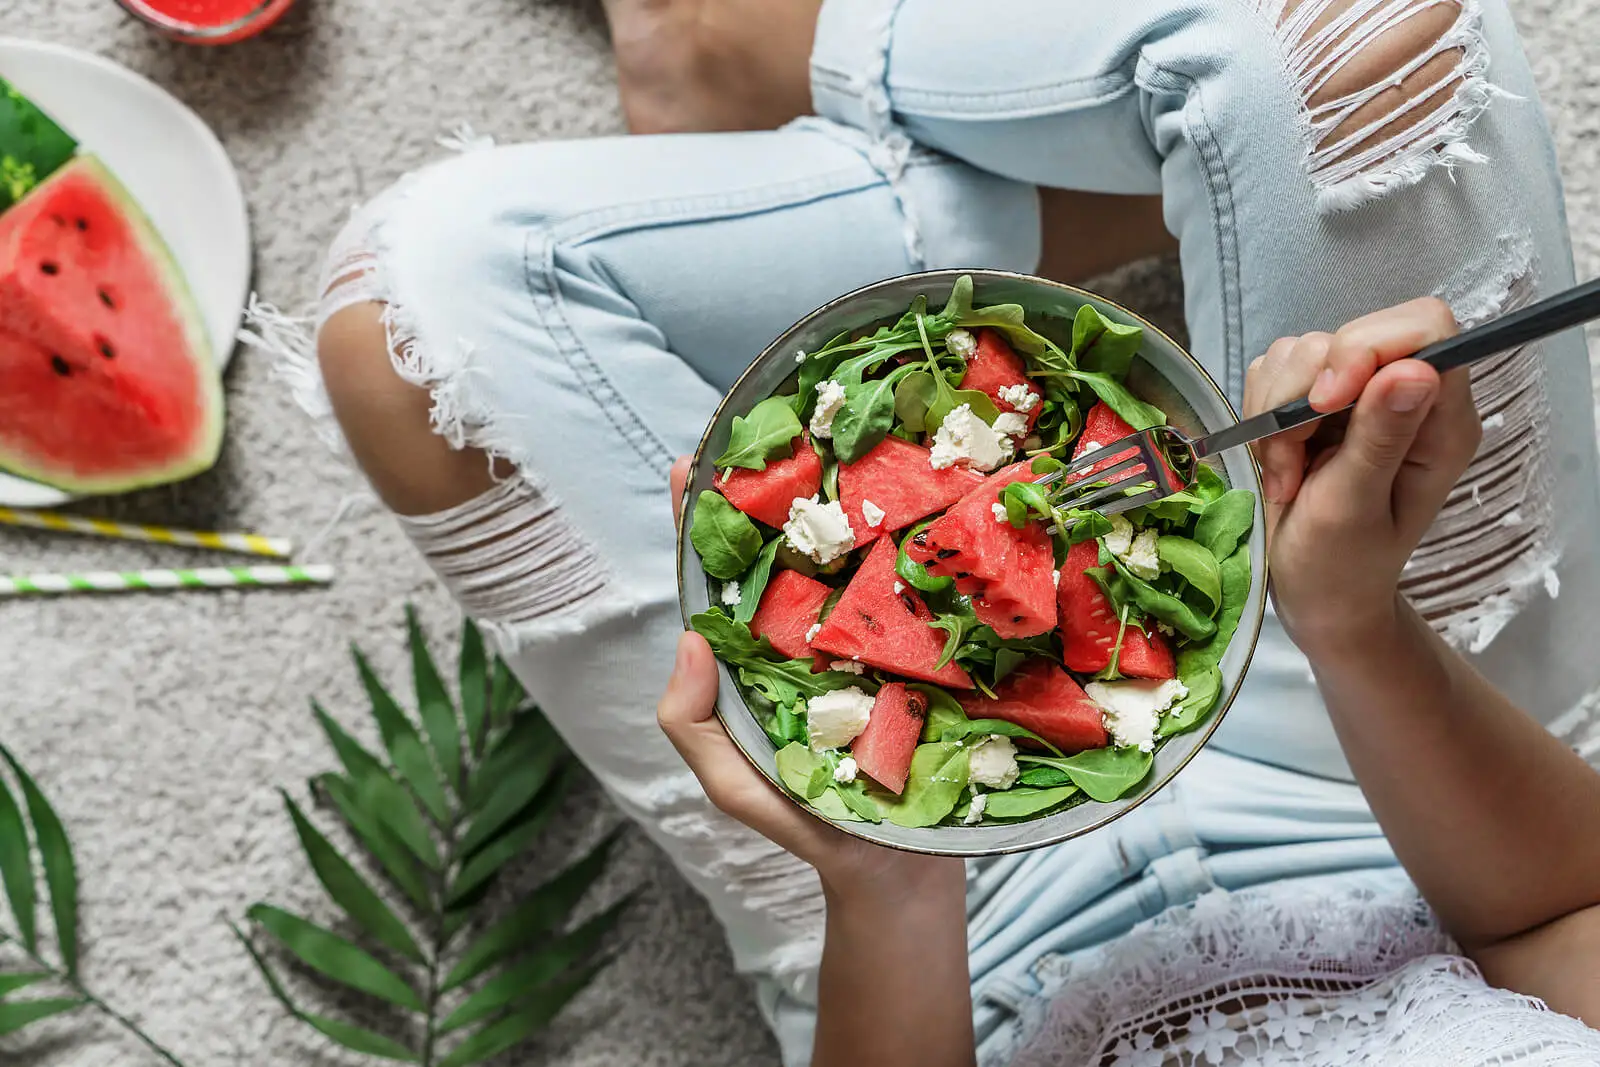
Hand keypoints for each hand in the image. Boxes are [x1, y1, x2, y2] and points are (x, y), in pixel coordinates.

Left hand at [661, 459, 960, 901]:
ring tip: (849, 445)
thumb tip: (687, 640)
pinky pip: (920, 601)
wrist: (901, 877)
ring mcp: (875, 640)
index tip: (686, 464)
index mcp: (764, 657)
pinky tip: (929, 513)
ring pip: (858, 563)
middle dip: (784, 490)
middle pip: (793, 553)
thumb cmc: (812, 828)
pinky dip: (923, 558)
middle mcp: (816, 635)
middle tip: (781, 425)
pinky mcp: (928, 656)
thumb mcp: (733, 785)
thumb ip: (693, 724)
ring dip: (856, 507)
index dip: (699, 524)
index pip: (722, 581)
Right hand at [1245, 298, 1481, 660]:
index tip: (1327, 398)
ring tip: (1288, 473)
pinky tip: (1277, 464)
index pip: (1425, 328)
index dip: (1369, 346)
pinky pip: (1273, 372)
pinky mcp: (1313, 401)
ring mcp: (1356, 396)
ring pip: (1302, 352)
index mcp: (1439, 421)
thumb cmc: (1341, 566)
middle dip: (1305, 391)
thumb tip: (1415, 370)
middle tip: (1295, 453)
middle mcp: (1402, 396)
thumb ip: (1380, 437)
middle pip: (1351, 333)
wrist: (1312, 593)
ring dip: (1277, 413)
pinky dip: (1260, 415)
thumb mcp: (1354, 507)